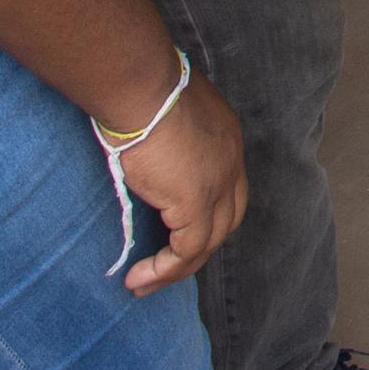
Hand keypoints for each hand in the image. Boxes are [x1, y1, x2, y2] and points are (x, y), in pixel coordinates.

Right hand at [114, 72, 249, 293]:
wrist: (141, 84)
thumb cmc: (140, 86)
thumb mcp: (160, 110)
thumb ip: (161, 131)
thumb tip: (137, 141)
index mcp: (225, 137)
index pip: (226, 187)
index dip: (205, 212)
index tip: (171, 231)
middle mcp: (231, 163)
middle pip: (226, 220)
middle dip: (198, 248)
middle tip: (164, 266)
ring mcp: (218, 185)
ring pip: (208, 244)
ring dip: (176, 270)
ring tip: (143, 284)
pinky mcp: (196, 204)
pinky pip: (186, 252)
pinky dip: (164, 270)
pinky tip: (138, 278)